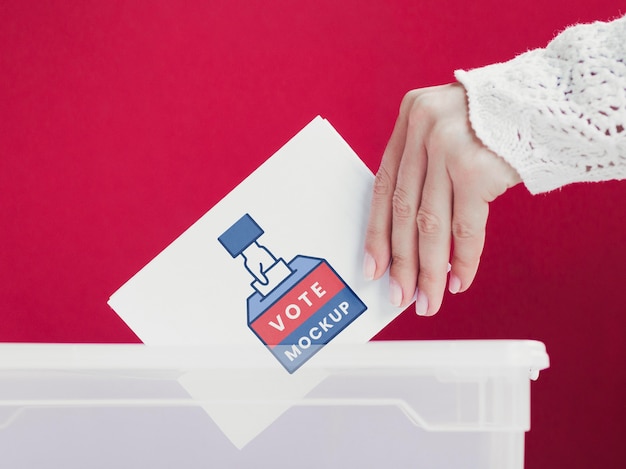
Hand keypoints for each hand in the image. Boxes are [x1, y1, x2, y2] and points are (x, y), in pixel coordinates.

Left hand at [364, 83, 520, 315]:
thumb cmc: (501, 121)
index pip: (384, 185)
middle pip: (403, 209)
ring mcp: (448, 146)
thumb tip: (409, 233)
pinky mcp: (476, 168)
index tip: (373, 267)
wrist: (554, 101)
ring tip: (427, 301)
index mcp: (410, 117)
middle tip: (399, 296)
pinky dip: (463, 260)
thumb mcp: (450, 126)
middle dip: (402, 261)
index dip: (377, 231)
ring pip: (430, 224)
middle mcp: (423, 128)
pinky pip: (465, 228)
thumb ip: (425, 162)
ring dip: (428, 270)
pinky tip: (458, 282)